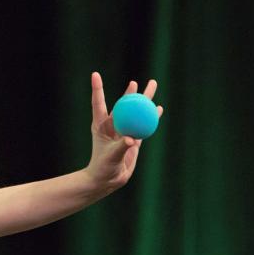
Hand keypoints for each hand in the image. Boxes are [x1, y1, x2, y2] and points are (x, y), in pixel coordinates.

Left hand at [86, 72, 160, 191]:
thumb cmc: (103, 168)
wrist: (107, 180)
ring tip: (153, 86)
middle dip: (131, 93)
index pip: (99, 103)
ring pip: (136, 113)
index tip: (95, 74)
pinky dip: (151, 117)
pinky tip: (158, 108)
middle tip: (139, 81)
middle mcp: (113, 126)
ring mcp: (124, 131)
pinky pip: (144, 125)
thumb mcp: (112, 156)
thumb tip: (132, 139)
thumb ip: (122, 146)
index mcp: (101, 125)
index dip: (97, 89)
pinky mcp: (133, 140)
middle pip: (124, 105)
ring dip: (145, 101)